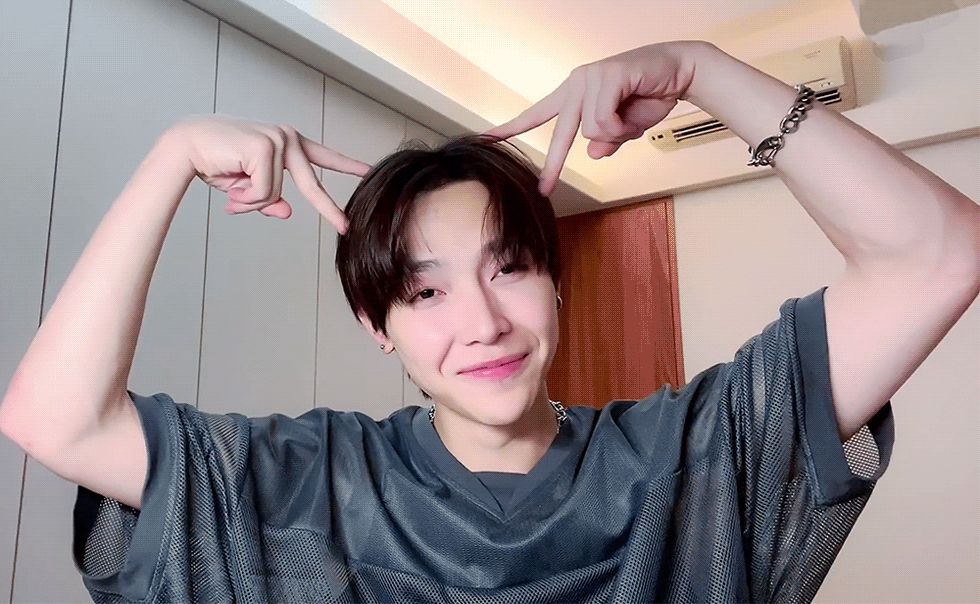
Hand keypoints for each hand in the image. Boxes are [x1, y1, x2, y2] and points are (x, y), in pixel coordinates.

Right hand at [171, 115, 370, 232]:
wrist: (185, 146)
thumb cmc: (216, 162)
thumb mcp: (248, 186)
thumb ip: (270, 198)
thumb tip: (287, 212)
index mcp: (287, 143)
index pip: (323, 156)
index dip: (347, 165)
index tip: (369, 171)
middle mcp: (286, 137)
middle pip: (312, 183)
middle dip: (328, 209)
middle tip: (345, 227)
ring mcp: (277, 139)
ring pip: (275, 194)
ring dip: (250, 200)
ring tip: (230, 189)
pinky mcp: (265, 147)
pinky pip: (263, 191)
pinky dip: (244, 196)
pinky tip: (229, 184)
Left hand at [485, 41, 700, 195]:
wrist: (680, 71)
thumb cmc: (650, 96)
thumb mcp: (625, 128)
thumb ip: (606, 141)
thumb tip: (592, 155)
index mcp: (573, 94)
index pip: (537, 114)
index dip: (511, 128)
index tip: (486, 139)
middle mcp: (576, 84)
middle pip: (560, 134)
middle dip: (554, 164)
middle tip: (544, 189)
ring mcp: (588, 78)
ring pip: (591, 132)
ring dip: (618, 135)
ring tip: (634, 118)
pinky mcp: (605, 77)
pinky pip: (604, 122)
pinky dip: (623, 127)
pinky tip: (635, 111)